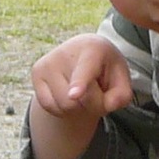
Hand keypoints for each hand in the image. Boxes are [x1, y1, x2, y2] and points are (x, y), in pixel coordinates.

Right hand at [28, 34, 132, 158]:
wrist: (81, 51)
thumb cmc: (104, 67)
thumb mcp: (121, 78)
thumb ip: (121, 96)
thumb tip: (105, 106)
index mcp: (92, 49)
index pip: (85, 70)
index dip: (80, 83)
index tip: (75, 94)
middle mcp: (65, 52)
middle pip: (76, 101)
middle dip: (91, 105)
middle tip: (95, 90)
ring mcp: (47, 63)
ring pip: (63, 106)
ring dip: (77, 108)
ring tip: (81, 90)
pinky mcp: (36, 72)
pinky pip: (49, 106)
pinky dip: (62, 109)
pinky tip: (68, 93)